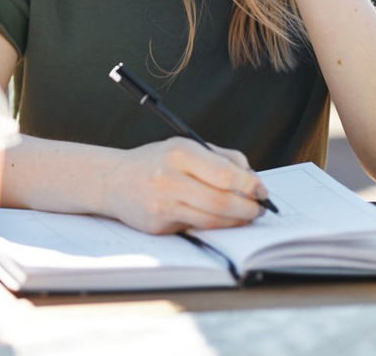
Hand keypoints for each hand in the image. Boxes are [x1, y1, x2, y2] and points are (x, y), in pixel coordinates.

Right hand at [101, 138, 269, 234]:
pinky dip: (215, 225)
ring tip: (245, 215)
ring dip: (236, 221)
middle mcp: (168, 178)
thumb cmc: (157, 162)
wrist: (114, 180)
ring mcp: (162, 204)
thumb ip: (221, 158)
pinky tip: (221, 219)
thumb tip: (252, 179)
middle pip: (222, 201)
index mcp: (178, 153)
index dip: (250, 185)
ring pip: (212, 220)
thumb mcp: (185, 147)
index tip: (261, 190)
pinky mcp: (158, 225)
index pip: (226, 174)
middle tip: (259, 209)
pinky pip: (196, 228)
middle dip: (248, 208)